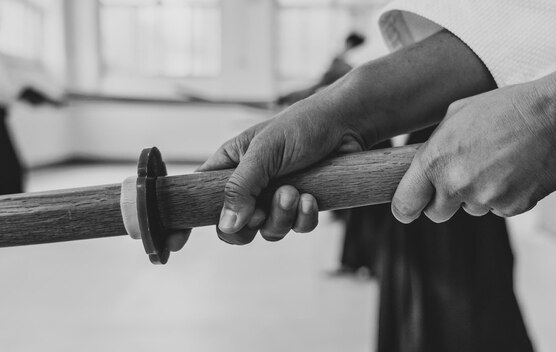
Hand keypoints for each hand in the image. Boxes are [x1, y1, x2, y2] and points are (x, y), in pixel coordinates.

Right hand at [196, 91, 368, 244]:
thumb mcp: (264, 152)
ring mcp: (276, 197)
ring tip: (294, 193)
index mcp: (230, 166)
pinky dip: (304, 219)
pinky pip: (297, 229)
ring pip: (268, 231)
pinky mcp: (303, 205)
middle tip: (261, 209)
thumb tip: (227, 226)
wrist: (347, 123)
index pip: (198, 197)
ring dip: (281, 217)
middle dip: (249, 224)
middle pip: (234, 226)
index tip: (175, 244)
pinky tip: (312, 198)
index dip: (186, 221)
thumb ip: (242, 187)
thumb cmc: (301, 126)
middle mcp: (251, 185)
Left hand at [391, 78, 555, 222]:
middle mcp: (457, 184)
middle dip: (444, 202)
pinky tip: (515, 169)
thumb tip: (418, 165)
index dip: (405, 208)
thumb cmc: (504, 108)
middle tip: (460, 179)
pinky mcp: (513, 207)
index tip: (408, 209)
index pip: (405, 204)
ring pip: (470, 209)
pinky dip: (504, 195)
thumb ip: (434, 145)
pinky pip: (498, 209)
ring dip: (478, 194)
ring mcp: (486, 198)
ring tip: (497, 162)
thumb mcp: (456, 114)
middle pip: (436, 214)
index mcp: (435, 160)